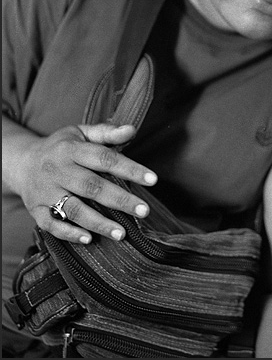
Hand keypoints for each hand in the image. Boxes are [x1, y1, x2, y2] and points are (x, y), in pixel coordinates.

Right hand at [17, 123, 157, 243]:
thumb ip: (106, 133)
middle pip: (92, 187)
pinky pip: (51, 225)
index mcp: (72, 149)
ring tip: (122, 233)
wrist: (20, 162)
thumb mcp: (81, 132)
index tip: (153, 180)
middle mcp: (58, 171)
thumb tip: (132, 130)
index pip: (105, 159)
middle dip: (120, 200)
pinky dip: (70, 233)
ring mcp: (46, 192)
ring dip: (99, 223)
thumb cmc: (61, 147)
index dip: (130, 169)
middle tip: (144, 211)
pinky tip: (89, 239)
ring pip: (74, 209)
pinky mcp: (36, 210)